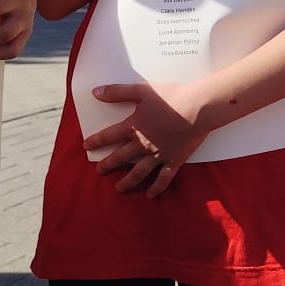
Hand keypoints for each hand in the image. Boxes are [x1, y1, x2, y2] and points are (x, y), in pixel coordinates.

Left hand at [84, 81, 211, 196]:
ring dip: (127, 181)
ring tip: (119, 188)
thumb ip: (118, 92)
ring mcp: (158, 155)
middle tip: (99, 171)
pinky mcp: (174, 160)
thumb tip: (95, 92)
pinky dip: (157, 187)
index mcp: (134, 127)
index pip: (109, 136)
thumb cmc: (172, 97)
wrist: (197, 108)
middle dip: (108, 164)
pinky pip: (164, 178)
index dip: (96, 141)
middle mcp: (143, 144)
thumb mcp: (142, 90)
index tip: (87, 146)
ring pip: (138, 172)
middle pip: (121, 157)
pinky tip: (150, 194)